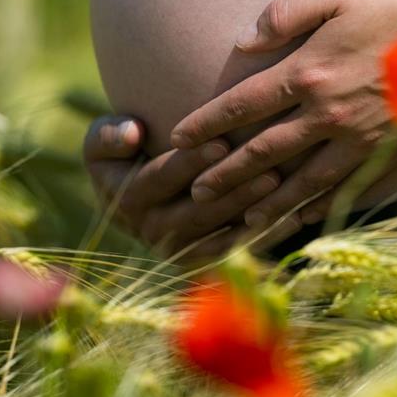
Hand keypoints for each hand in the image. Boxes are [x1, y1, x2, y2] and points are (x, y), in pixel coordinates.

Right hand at [83, 115, 305, 258]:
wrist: (137, 191)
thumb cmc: (124, 152)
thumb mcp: (103, 141)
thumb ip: (109, 135)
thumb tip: (131, 133)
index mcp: (126, 200)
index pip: (161, 178)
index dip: (190, 161)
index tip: (222, 142)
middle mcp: (151, 231)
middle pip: (197, 210)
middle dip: (232, 190)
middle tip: (267, 169)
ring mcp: (179, 250)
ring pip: (221, 233)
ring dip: (252, 212)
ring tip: (282, 186)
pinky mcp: (203, 262)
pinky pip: (237, 251)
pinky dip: (265, 236)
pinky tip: (293, 216)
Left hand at [169, 0, 396, 228]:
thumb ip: (288, 12)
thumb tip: (244, 40)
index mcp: (309, 71)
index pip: (242, 105)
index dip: (207, 123)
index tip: (179, 138)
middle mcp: (326, 115)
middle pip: (263, 153)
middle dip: (225, 175)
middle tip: (195, 193)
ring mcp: (359, 141)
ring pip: (300, 183)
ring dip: (265, 204)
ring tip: (239, 221)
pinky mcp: (389, 155)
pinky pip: (345, 191)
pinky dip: (319, 209)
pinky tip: (302, 220)